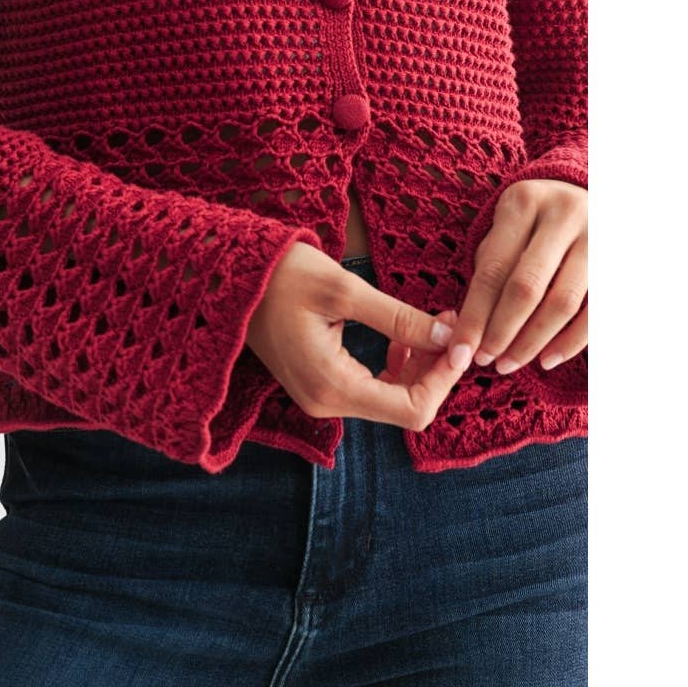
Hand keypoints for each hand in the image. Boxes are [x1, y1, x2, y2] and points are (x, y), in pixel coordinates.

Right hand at [245, 242, 472, 430]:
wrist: (228, 277)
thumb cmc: (280, 276)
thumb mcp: (344, 290)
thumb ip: (399, 318)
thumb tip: (450, 339)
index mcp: (332, 386)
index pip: (412, 409)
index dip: (444, 378)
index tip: (459, 339)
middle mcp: (326, 403)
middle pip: (405, 408)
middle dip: (435, 370)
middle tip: (448, 324)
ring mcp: (320, 397)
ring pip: (391, 400)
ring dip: (419, 367)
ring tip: (432, 325)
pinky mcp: (319, 384)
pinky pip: (372, 389)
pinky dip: (396, 368)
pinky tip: (402, 338)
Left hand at [450, 178, 586, 374]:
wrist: (589, 197)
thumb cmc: (532, 224)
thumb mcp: (506, 230)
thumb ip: (490, 270)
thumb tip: (469, 332)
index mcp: (523, 201)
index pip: (492, 269)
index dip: (474, 317)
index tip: (458, 353)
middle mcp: (564, 213)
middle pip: (527, 287)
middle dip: (501, 332)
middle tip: (484, 362)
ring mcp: (599, 236)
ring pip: (562, 302)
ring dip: (532, 342)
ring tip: (508, 364)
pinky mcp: (622, 262)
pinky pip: (596, 312)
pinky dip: (570, 342)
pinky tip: (546, 360)